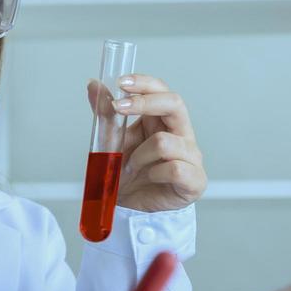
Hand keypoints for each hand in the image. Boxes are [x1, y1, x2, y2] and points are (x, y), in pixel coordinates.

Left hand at [86, 74, 205, 212]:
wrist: (131, 208)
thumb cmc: (128, 174)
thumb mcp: (112, 141)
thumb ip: (106, 114)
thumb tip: (94, 85)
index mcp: (162, 121)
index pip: (161, 90)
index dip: (144, 83)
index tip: (121, 83)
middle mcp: (180, 134)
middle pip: (174, 103)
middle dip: (145, 103)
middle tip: (120, 108)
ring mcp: (191, 156)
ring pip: (164, 141)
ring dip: (140, 155)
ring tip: (132, 166)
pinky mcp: (195, 179)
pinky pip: (174, 168)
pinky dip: (154, 173)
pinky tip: (150, 178)